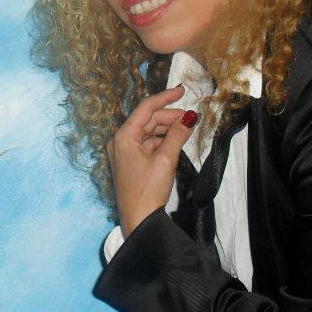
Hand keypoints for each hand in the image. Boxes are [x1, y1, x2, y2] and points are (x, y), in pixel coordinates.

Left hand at [107, 85, 197, 236]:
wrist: (139, 221)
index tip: (182, 90)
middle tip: (191, 118)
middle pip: (147, 120)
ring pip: (149, 132)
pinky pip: (148, 144)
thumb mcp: (166, 159)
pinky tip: (177, 142)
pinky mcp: (130, 163)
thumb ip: (178, 135)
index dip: (165, 97)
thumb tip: (190, 117)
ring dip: (168, 129)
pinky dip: (163, 141)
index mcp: (123, 136)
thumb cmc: (148, 191)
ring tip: (187, 129)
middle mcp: (120, 141)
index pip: (146, 108)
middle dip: (170, 117)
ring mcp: (124, 153)